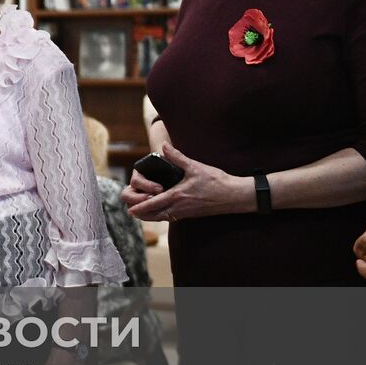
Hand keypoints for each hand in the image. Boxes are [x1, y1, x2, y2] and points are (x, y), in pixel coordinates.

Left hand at [125, 143, 247, 222]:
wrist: (235, 196)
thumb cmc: (216, 181)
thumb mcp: (195, 167)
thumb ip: (177, 157)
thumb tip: (164, 146)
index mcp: (177, 196)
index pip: (153, 204)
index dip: (140, 207)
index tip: (129, 210)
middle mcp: (180, 208)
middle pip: (155, 216)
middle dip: (142, 214)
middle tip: (131, 211)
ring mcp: (186, 213)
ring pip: (163, 218)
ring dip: (152, 216)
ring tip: (141, 213)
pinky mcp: (192, 214)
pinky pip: (173, 218)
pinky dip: (163, 216)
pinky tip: (161, 212)